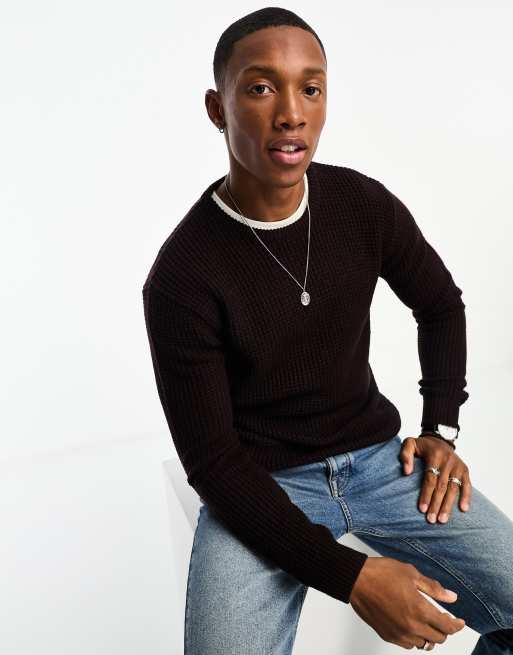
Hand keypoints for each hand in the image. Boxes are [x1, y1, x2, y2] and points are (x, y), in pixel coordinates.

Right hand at [349, 556, 465, 648]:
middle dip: (444, 630)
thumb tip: (451, 597)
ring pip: (423, 644)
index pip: (447, 626)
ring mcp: (399, 633)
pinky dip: (414, 638)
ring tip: (427, 623)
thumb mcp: (411, 574)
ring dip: (429, 635)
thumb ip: (433, 588)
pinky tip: (412, 626)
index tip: (460, 622)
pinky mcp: (388, 635)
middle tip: (443, 619)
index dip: (457, 625)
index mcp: (419, 609)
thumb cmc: (381, 573)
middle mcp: (411, 626)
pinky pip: (408, 644)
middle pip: (438, 638)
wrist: (357, 580)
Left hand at [399, 435, 471, 523]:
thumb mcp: (409, 443)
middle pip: (442, 486)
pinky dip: (466, 497)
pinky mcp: (465, 469)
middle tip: (431, 520)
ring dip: (448, 505)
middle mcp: (448, 461)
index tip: (422, 509)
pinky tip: (463, 509)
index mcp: (435, 455)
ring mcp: (458, 466)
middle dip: (436, 504)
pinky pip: (467, 485)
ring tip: (442, 520)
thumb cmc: (422, 445)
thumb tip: (406, 472)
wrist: (439, 438)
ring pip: (454, 488)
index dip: (426, 494)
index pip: (430, 478)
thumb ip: (405, 455)